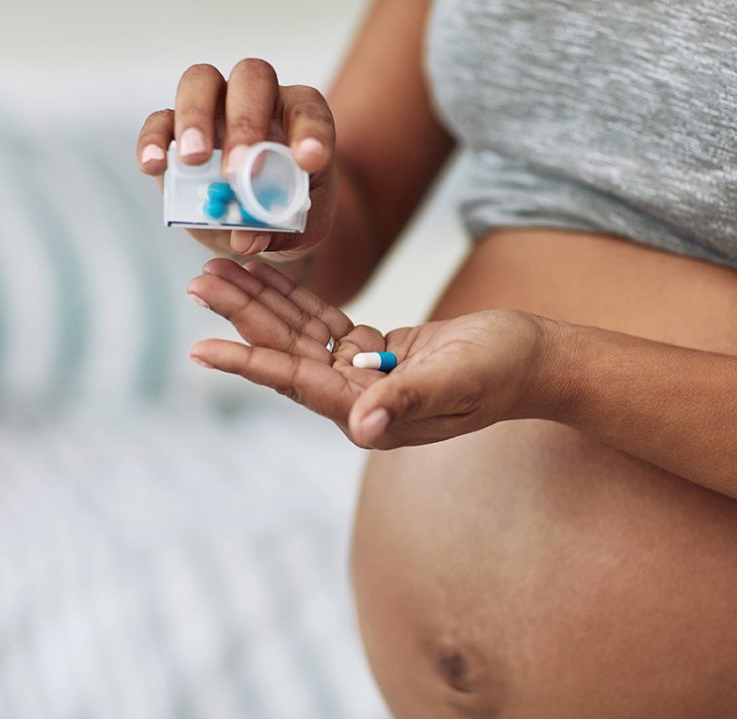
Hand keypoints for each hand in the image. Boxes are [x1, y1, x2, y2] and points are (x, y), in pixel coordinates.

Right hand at [137, 59, 335, 258]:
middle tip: (238, 171)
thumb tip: (245, 238)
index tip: (308, 163)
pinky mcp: (177, 128)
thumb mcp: (300, 228)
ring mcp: (215, 107)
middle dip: (245, 122)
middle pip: (251, 79)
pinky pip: (160, 119)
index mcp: (299, 117)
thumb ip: (282, 231)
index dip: (309, 132)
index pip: (308, 110)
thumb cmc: (288, 212)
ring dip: (195, 118)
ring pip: (201, 82)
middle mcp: (259, 99)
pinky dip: (153, 139)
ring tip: (193, 161)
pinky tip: (154, 166)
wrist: (259, 220)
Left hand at [186, 259, 556, 447]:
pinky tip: (271, 276)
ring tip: (219, 273)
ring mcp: (368, 377)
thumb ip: (411, 401)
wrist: (537, 361)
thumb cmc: (506, 370)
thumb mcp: (461, 378)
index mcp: (373, 414)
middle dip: (243, 319)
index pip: (299, 383)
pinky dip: (299, 301)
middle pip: (289, 355)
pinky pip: (328, 325)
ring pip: (302, 337)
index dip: (250, 363)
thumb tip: (361, 428)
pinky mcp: (380, 353)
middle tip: (198, 282)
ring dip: (262, 305)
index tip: (200, 348)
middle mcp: (360, 401)